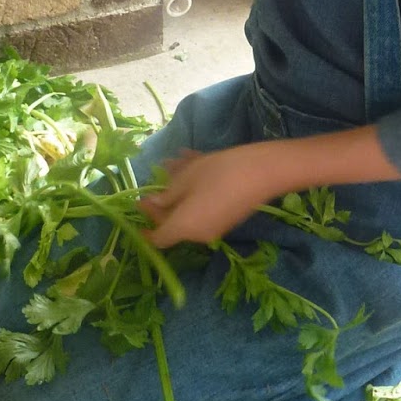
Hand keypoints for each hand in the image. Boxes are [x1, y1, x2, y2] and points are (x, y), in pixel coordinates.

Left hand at [139, 142, 284, 247]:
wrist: (262, 172)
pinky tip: (192, 161)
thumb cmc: (218, 173)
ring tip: (173, 163)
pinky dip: (195, 190)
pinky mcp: (228, 217)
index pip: (158, 238)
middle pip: (173, 224)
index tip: (138, 210)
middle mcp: (199, 234)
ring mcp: (215, 227)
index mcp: (184, 227)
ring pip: (189, 210)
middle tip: (155, 181)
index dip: (145, 229)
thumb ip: (167, 195)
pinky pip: (203, 207)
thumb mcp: (186, 179)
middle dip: (162, 203)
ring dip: (179, 190)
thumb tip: (154, 204)